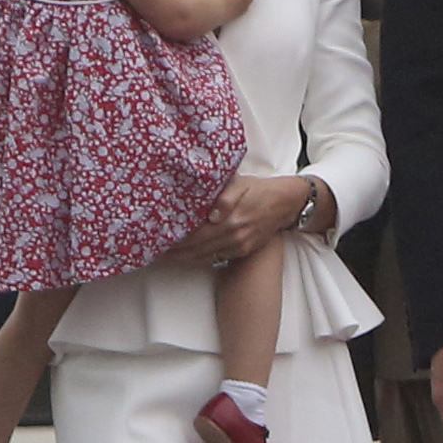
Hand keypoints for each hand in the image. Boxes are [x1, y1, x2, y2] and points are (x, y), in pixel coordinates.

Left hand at [164, 174, 303, 266]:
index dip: (177, 240)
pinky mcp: (243, 251)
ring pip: (206, 256)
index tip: (161, 240)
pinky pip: (217, 257)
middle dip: (176, 252)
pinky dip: (201, 258)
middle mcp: (233, 236)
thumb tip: (211, 214)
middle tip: (157, 251)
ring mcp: (238, 246)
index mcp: (229, 219)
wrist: (284, 203)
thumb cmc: (258, 189)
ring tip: (168, 256)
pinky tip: (189, 256)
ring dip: (186, 258)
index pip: (196, 234)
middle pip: (197, 249)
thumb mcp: (240, 184)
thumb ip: (224, 197)